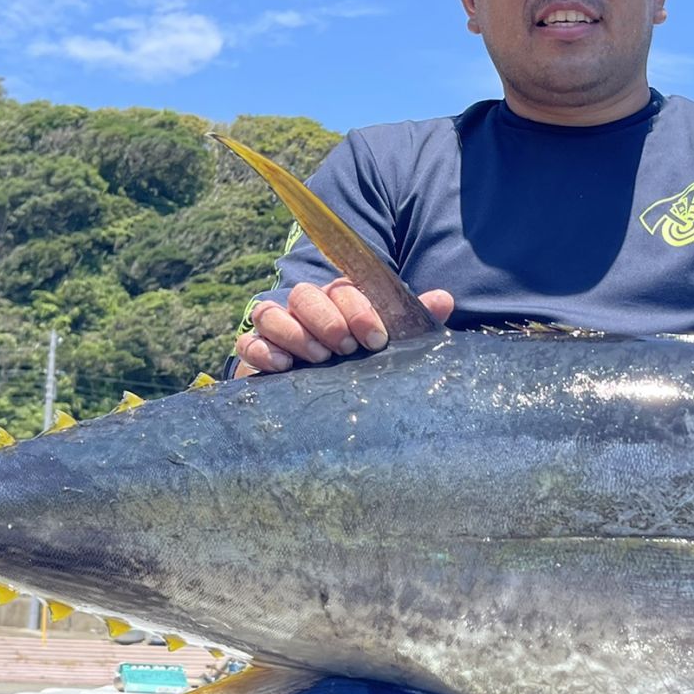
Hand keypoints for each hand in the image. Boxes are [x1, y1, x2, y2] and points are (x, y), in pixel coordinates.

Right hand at [234, 279, 455, 373]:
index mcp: (340, 300)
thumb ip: (414, 320)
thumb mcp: (391, 342)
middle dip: (326, 319)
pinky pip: (248, 341)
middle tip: (345, 348)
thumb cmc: (365, 362)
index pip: (342, 287)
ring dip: (294, 333)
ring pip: (270, 312)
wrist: (329, 405)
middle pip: (304, 295)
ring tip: (319, 359)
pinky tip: (284, 367)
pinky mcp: (257, 354)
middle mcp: (306, 309)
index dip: (358, 308)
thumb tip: (444, 298)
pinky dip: (262, 350)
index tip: (375, 338)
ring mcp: (278, 329)